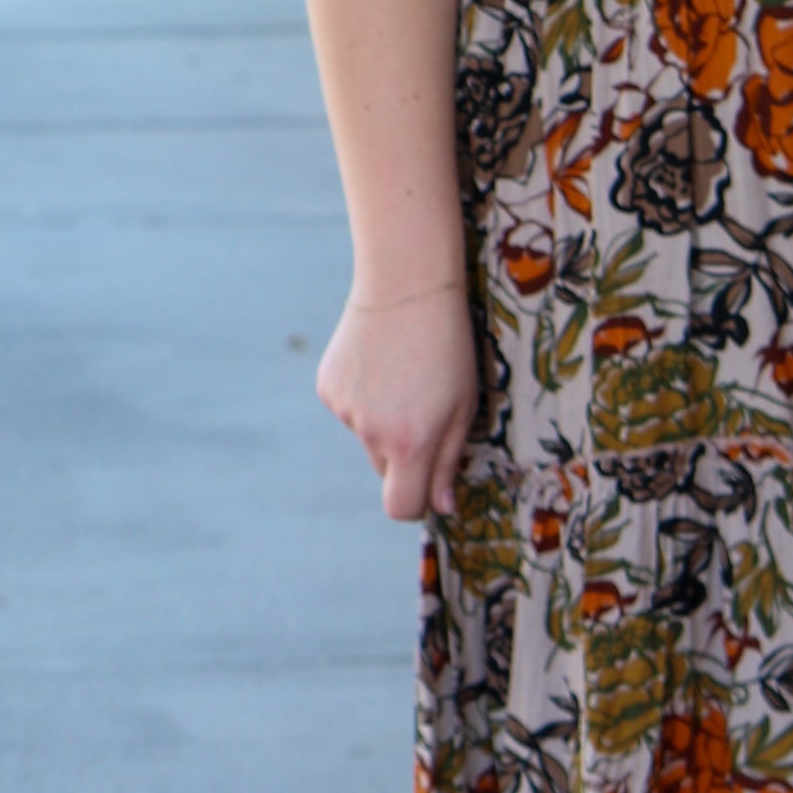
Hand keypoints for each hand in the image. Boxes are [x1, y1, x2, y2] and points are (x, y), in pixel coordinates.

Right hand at [315, 283, 477, 520]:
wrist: (405, 284)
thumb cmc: (448, 346)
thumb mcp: (465, 404)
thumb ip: (449, 461)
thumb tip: (441, 507)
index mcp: (411, 443)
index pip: (401, 507)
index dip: (417, 504)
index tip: (430, 487)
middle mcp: (371, 433)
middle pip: (387, 471)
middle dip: (407, 455)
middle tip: (427, 409)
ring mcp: (344, 411)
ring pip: (369, 438)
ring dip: (385, 422)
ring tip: (404, 376)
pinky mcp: (327, 389)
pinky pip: (350, 410)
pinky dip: (365, 398)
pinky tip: (380, 364)